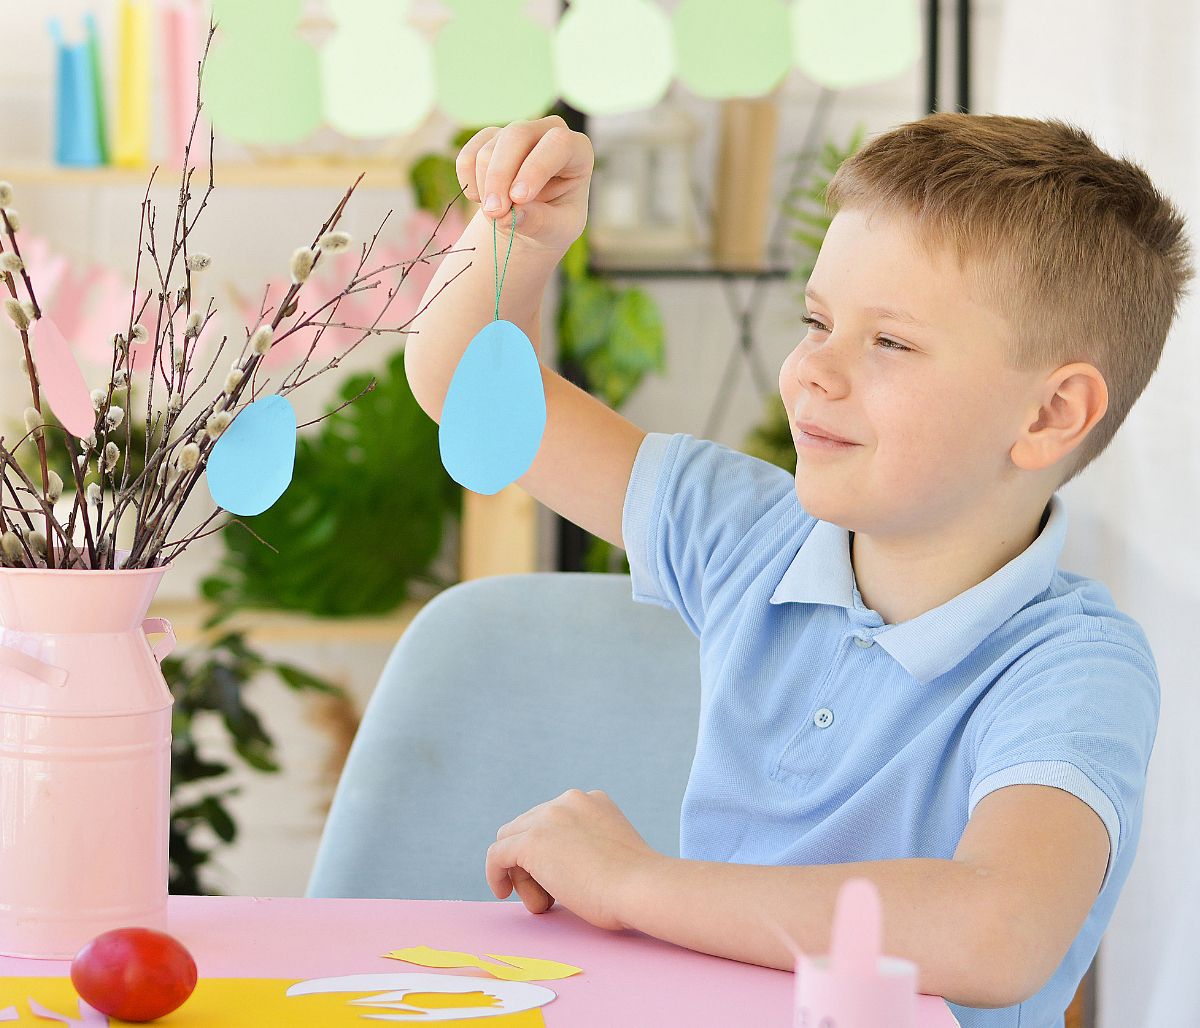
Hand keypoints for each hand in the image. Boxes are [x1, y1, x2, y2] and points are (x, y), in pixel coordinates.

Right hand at [456, 116, 594, 255]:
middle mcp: (547, 132)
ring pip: (489, 148)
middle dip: (500, 175)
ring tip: (496, 215)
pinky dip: (468, 182)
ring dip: (485, 186)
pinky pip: (468, 155)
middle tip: (495, 213)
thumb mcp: (557, 230)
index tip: (518, 198)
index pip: (558, 143)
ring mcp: (516, 132)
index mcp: (576, 151)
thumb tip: (512, 214)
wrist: (531, 221)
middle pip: (517, 135)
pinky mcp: (489, 140)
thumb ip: (540, 222)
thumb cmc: (553, 222)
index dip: (536, 168)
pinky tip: (481, 200)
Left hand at [485, 789, 661, 930]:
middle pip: (528, 827)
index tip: (560, 881)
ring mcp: (549, 817)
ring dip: (521, 874)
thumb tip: (557, 866)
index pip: (551, 820)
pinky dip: (497, 874)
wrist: (641, 888)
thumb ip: (584, 846)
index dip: (549, 852)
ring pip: (512, 841)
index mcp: (591, 800)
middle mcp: (568, 800)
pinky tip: (504, 893)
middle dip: (533, 862)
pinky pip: (498, 855)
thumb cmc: (634, 885)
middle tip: (549, 897)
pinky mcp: (532, 842)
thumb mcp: (611, 849)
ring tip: (542, 902)